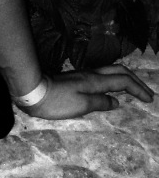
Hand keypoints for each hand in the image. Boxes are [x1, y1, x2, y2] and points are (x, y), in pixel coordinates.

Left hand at [26, 65, 154, 119]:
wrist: (31, 90)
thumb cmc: (56, 101)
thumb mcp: (81, 105)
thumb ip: (100, 103)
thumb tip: (116, 102)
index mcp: (95, 81)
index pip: (123, 82)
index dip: (138, 90)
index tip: (149, 99)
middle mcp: (91, 75)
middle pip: (119, 72)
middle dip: (136, 81)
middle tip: (147, 93)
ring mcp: (83, 75)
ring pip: (110, 72)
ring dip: (125, 79)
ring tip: (134, 89)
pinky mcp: (75, 79)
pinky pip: (101, 76)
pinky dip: (113, 81)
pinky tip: (111, 89)